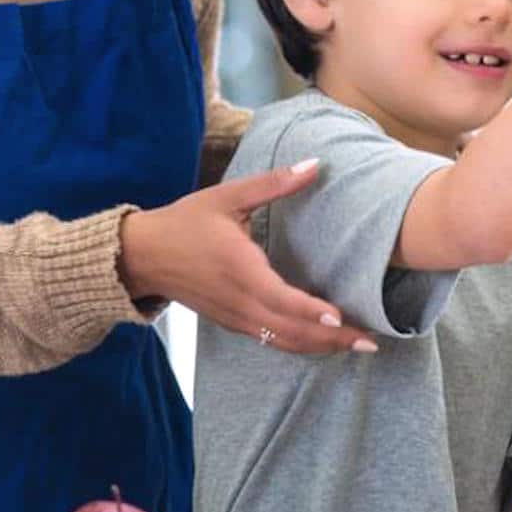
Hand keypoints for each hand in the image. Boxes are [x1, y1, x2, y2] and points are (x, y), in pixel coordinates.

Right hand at [118, 160, 375, 352]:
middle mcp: (238, 301)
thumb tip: (316, 164)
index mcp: (238, 269)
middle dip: (330, 339)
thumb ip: (274, 183)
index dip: (310, 311)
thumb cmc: (185, 222)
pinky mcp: (232, 323)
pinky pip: (270, 340)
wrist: (141, 256)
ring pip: (281, 341)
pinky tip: (323, 342)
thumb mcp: (228, 196)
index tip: (340, 318)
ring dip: (319, 347)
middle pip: (289, 331)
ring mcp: (234, 317)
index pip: (279, 299)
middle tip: (369, 341)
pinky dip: (299, 344)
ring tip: (356, 346)